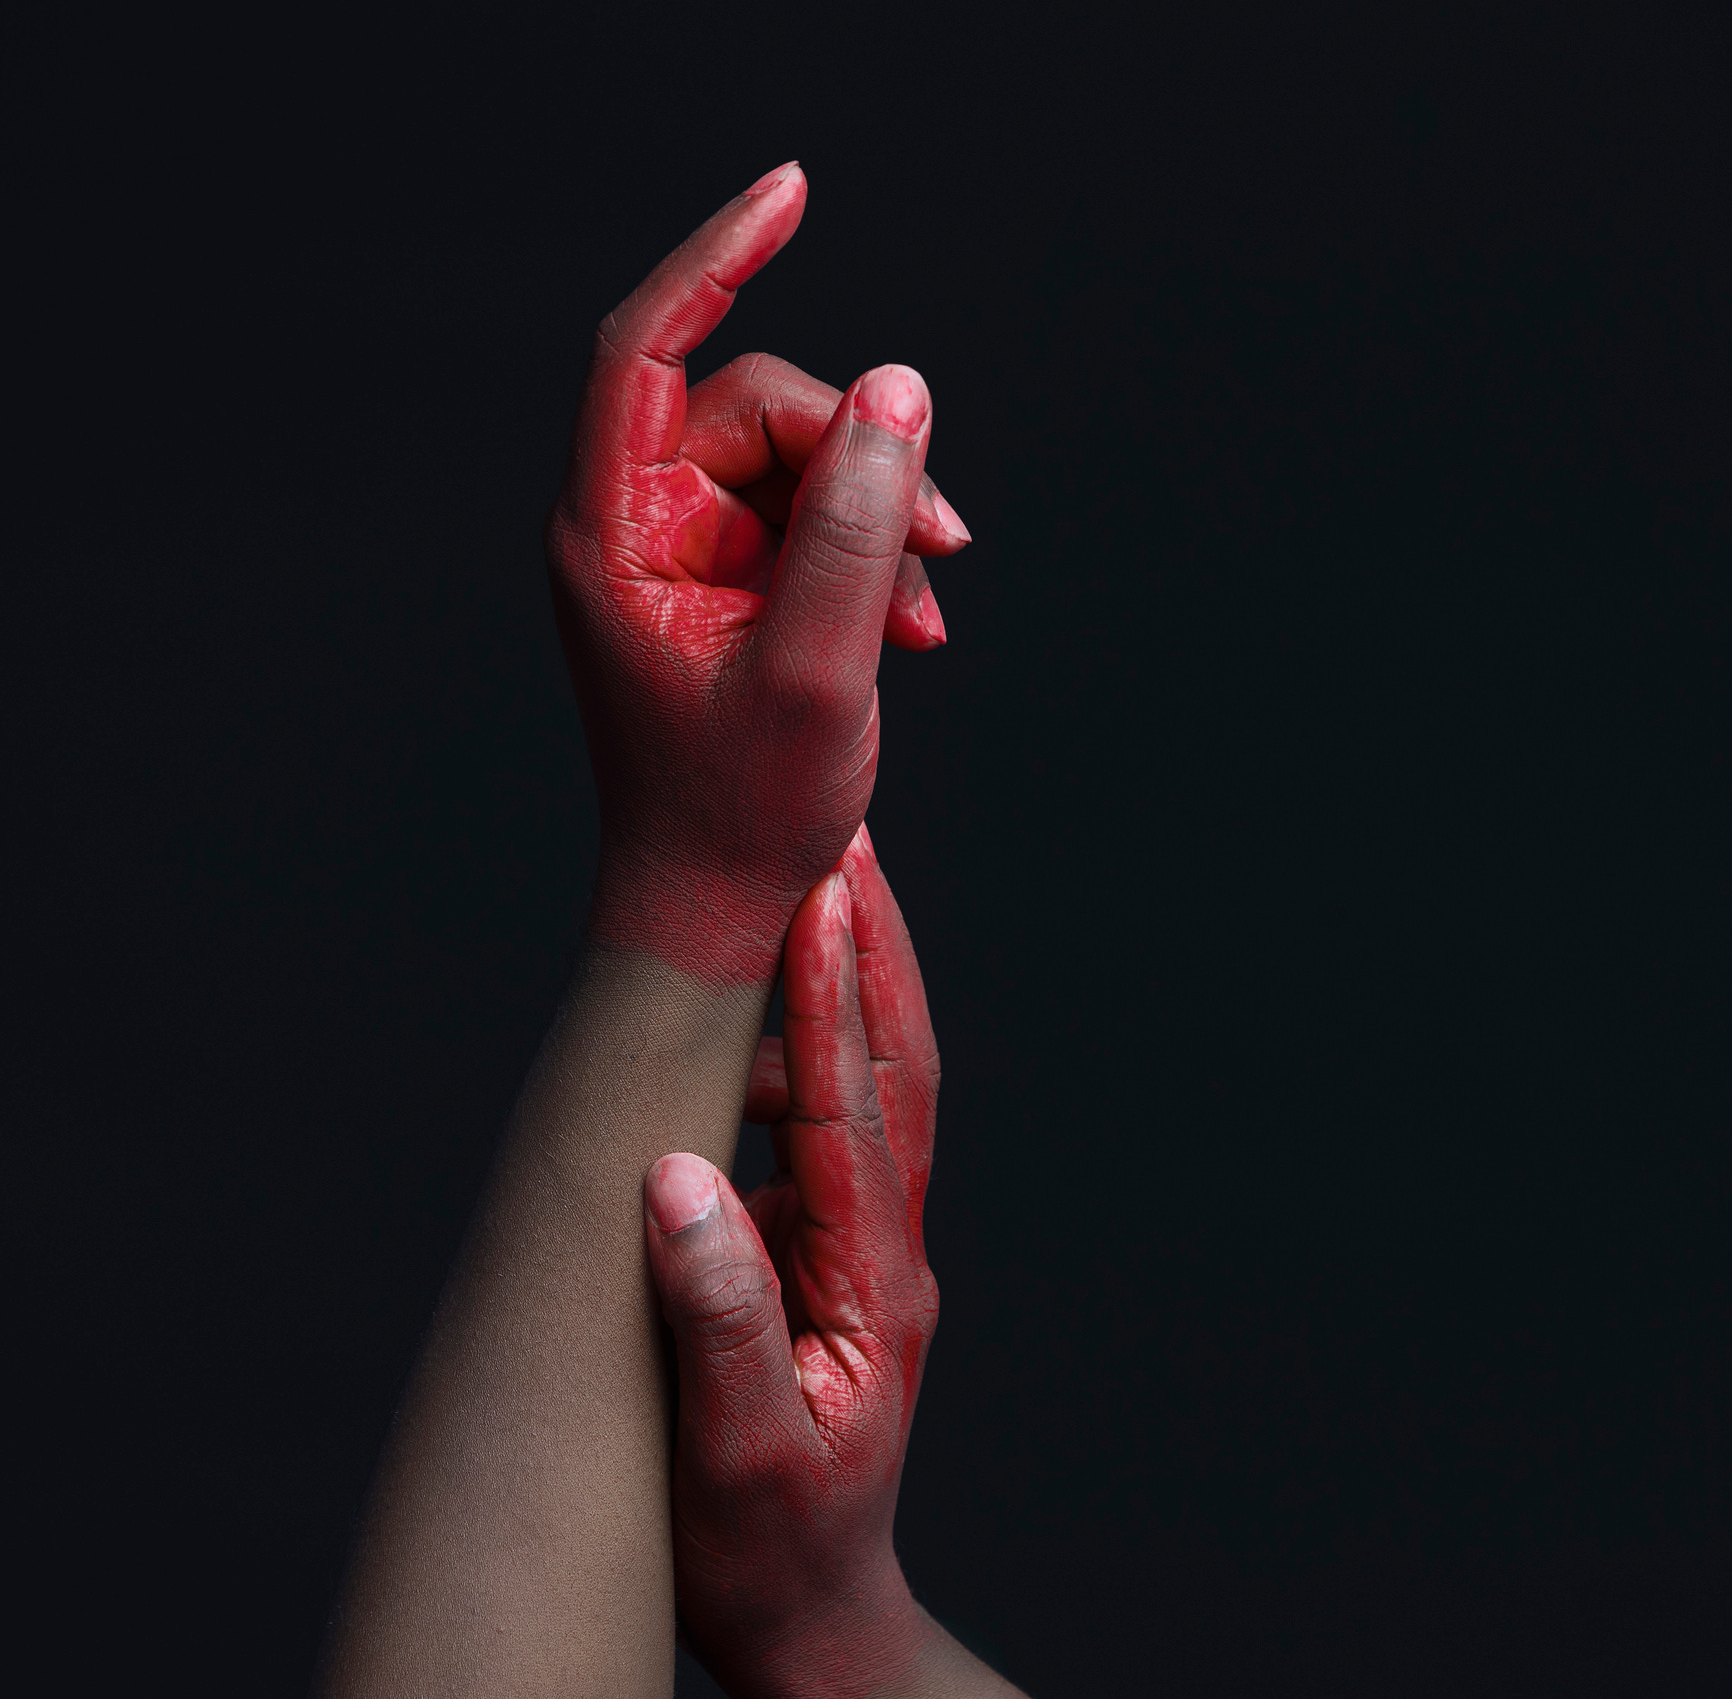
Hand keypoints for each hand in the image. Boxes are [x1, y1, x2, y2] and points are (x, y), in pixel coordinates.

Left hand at [547, 166, 969, 986]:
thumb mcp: (819, 669)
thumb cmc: (741, 808)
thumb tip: (900, 392)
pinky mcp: (727, 580)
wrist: (717, 898)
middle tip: (941, 541)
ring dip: (879, 520)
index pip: (646, 352)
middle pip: (756, 411)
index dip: (714, 261)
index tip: (793, 192)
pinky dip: (869, 557)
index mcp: (612, 535)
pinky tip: (911, 627)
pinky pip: (809, 520)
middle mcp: (636, 525)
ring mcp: (682, 551)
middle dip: (860, 460)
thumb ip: (859, 528)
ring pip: (798, 465)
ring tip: (926, 613)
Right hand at [644, 832, 1019, 1696]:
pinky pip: (828, 1127)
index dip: (830, 1002)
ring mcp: (867, 1245)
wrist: (807, 1613)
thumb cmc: (767, 1545)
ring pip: (875, 1087)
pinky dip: (806, 1051)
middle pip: (898, 1069)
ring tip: (817, 884)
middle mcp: (888, 1245)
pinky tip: (760, 1016)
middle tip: (851, 837)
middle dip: (876, 950)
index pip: (853, 1112)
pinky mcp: (834, 1252)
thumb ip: (717, 1315)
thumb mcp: (736, 1448)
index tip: (819, 896)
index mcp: (874, 1281)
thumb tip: (675, 1177)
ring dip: (852, 983)